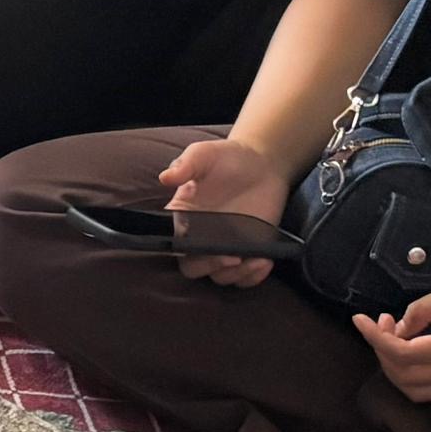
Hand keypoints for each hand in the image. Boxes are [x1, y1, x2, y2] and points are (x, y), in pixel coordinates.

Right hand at [153, 133, 293, 285]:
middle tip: (232, 257)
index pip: (176, 244)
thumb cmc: (227, 157)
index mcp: (183, 218)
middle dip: (211, 267)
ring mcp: (225, 247)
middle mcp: (201, 237)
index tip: (204, 246)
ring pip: (221, 277)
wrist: (263, 163)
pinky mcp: (249, 252)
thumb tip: (165, 177)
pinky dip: (253, 277)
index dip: (187, 251)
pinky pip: (245, 277)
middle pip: (194, 267)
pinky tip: (265, 263)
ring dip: (237, 275)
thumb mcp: (204, 154)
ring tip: (257, 260)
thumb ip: (185, 164)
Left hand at [353, 262, 430, 403]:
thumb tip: (399, 326)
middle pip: (406, 379)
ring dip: (395, 367)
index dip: (375, 339)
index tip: (359, 318)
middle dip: (381, 352)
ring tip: (391, 331)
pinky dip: (413, 373)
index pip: (406, 355)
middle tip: (378, 320)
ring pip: (418, 391)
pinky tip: (412, 344)